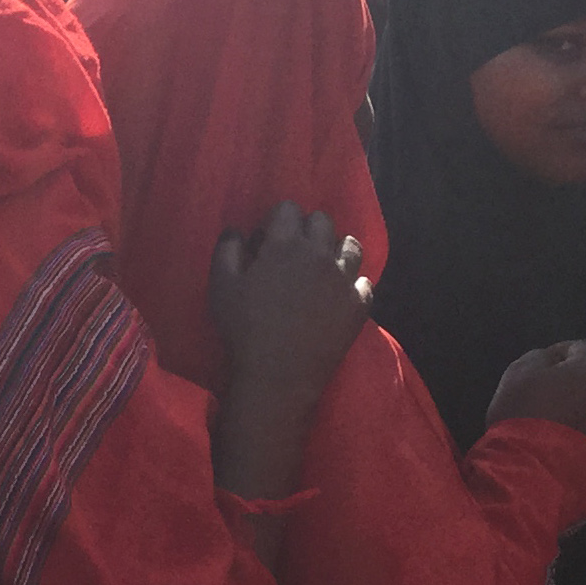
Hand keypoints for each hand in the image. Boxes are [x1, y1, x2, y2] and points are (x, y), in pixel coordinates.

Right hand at [210, 201, 370, 417]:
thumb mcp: (222, 287)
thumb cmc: (244, 330)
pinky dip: (353, 285)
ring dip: (336, 250)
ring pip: (351, 246)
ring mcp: (343, 279)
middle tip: (294, 253)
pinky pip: (364, 283)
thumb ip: (227, 250)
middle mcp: (319, 254)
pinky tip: (339, 296)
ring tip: (323, 268)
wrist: (278, 376)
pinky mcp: (358, 305)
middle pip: (322, 221)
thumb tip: (237, 231)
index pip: (288, 208)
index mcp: (285, 244)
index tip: (267, 238)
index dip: (276, 220)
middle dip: (307, 229)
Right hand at [487, 340, 585, 450]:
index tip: (541, 363)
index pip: (581, 348)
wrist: (537, 470)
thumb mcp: (518, 373)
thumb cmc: (525, 414)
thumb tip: (551, 359)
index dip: (559, 351)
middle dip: (572, 383)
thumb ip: (538, 357)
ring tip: (553, 423)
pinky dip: (581, 433)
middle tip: (545, 394)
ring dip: (579, 409)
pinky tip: (560, 443)